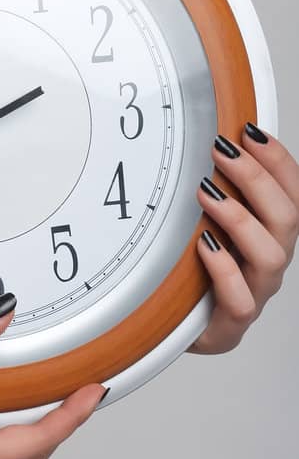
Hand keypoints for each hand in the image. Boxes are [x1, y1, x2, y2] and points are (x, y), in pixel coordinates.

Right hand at [0, 295, 105, 458]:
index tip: (94, 392)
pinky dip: (3, 431)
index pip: (38, 441)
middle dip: (60, 428)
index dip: (72, 416)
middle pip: (29, 458)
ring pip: (6, 458)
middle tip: (80, 397)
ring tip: (48, 398)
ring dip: (33, 432)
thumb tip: (0, 314)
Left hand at [187, 123, 298, 354]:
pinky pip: (241, 302)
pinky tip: (204, 247)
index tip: (250, 132)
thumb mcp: (204, 220)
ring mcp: (254, 294)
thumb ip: (216, 188)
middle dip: (256, 178)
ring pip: (271, 257)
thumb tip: (208, 140)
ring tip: (206, 194)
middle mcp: (268, 263)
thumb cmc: (192, 268)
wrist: (171, 326)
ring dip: (240, 219)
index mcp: (271, 235)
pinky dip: (225, 271)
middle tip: (222, 152)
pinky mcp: (229, 326)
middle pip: (286, 218)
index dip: (278, 161)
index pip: (292, 193)